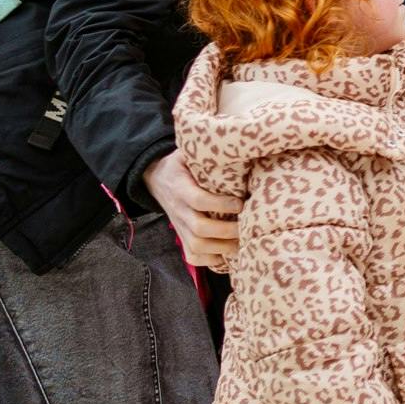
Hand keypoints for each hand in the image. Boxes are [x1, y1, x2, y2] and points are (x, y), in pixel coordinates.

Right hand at [142, 150, 242, 270]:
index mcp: (180, 187)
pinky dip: (211, 260)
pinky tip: (229, 255)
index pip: (198, 200)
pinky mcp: (181, 237)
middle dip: (227, 231)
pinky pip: (193, 256)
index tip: (240, 202)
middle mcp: (178, 210)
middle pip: (200, 228)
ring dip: (223, 248)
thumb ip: (206, 152)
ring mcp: (179, 227)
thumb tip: (234, 143)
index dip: (220, 204)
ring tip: (244, 243)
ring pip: (197, 246)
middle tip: (248, 226)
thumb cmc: (181, 164)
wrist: (156, 178)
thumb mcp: (187, 153)